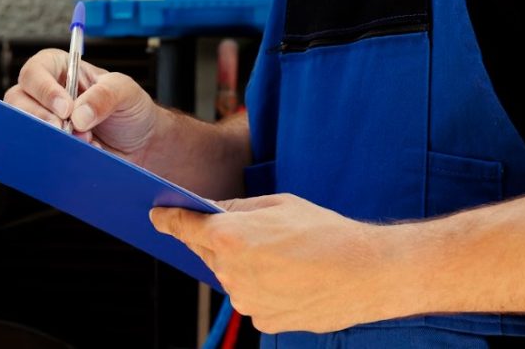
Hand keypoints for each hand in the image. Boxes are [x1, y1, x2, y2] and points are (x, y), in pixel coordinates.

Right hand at [3, 48, 161, 164]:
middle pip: (18, 98)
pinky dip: (56, 153)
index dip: (45, 88)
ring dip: (48, 135)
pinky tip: (80, 153)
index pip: (37, 70)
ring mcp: (46, 120)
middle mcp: (47, 93)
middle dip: (40, 116)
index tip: (65, 108)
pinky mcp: (50, 144)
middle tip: (64, 129)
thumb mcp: (125, 91)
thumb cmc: (131, 109)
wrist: (142, 144)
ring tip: (82, 141)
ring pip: (24, 125)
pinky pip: (38, 148)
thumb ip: (104, 96)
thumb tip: (79, 114)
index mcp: (61, 69)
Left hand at [150, 193, 396, 333]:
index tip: (157, 216)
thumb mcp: (277, 204)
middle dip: (218, 240)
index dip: (168, 219)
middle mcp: (231, 272)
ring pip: (231, 277)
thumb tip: (212, 211)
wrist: (367, 273)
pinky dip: (262, 287)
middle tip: (248, 233)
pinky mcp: (263, 320)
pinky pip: (252, 298)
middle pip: (208, 252)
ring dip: (243, 265)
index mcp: (230, 237)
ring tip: (281, 256)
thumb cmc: (325, 232)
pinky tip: (289, 277)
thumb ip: (237, 208)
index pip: (185, 227)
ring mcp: (246, 301)